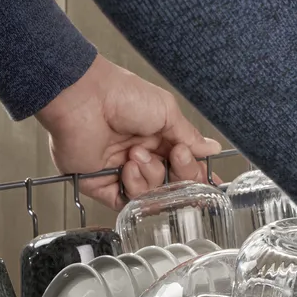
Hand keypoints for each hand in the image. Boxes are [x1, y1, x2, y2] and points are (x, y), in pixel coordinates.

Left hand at [36, 55, 223, 209]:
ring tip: (138, 154)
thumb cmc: (122, 95)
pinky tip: (127, 168)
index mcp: (158, 138)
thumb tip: (211, 149)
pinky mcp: (101, 184)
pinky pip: (126, 202)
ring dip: (151, 175)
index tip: (206, 175)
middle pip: (172, 184)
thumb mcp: (167, 111)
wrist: (84, 97)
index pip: (184, 166)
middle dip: (179, 174)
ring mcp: (121, 171)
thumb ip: (189, 137)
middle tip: (175, 156)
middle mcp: (141, 157)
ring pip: (152, 194)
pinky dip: (132, 188)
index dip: (195, 172)